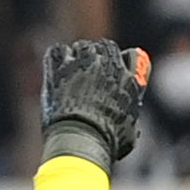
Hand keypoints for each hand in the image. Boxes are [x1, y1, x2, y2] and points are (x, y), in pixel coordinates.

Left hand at [39, 39, 143, 164]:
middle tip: (88, 71)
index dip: (124, 62)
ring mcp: (83, 62)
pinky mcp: (60, 67)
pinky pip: (58, 51)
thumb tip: (131, 124)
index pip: (133, 56)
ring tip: (70, 71)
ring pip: (81, 48)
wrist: (81, 138)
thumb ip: (130, 115)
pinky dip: (57, 57)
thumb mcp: (129, 130)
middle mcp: (108, 64)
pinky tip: (56, 68)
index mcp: (130, 77)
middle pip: (105, 48)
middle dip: (98, 58)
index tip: (118, 68)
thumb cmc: (107, 141)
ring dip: (77, 57)